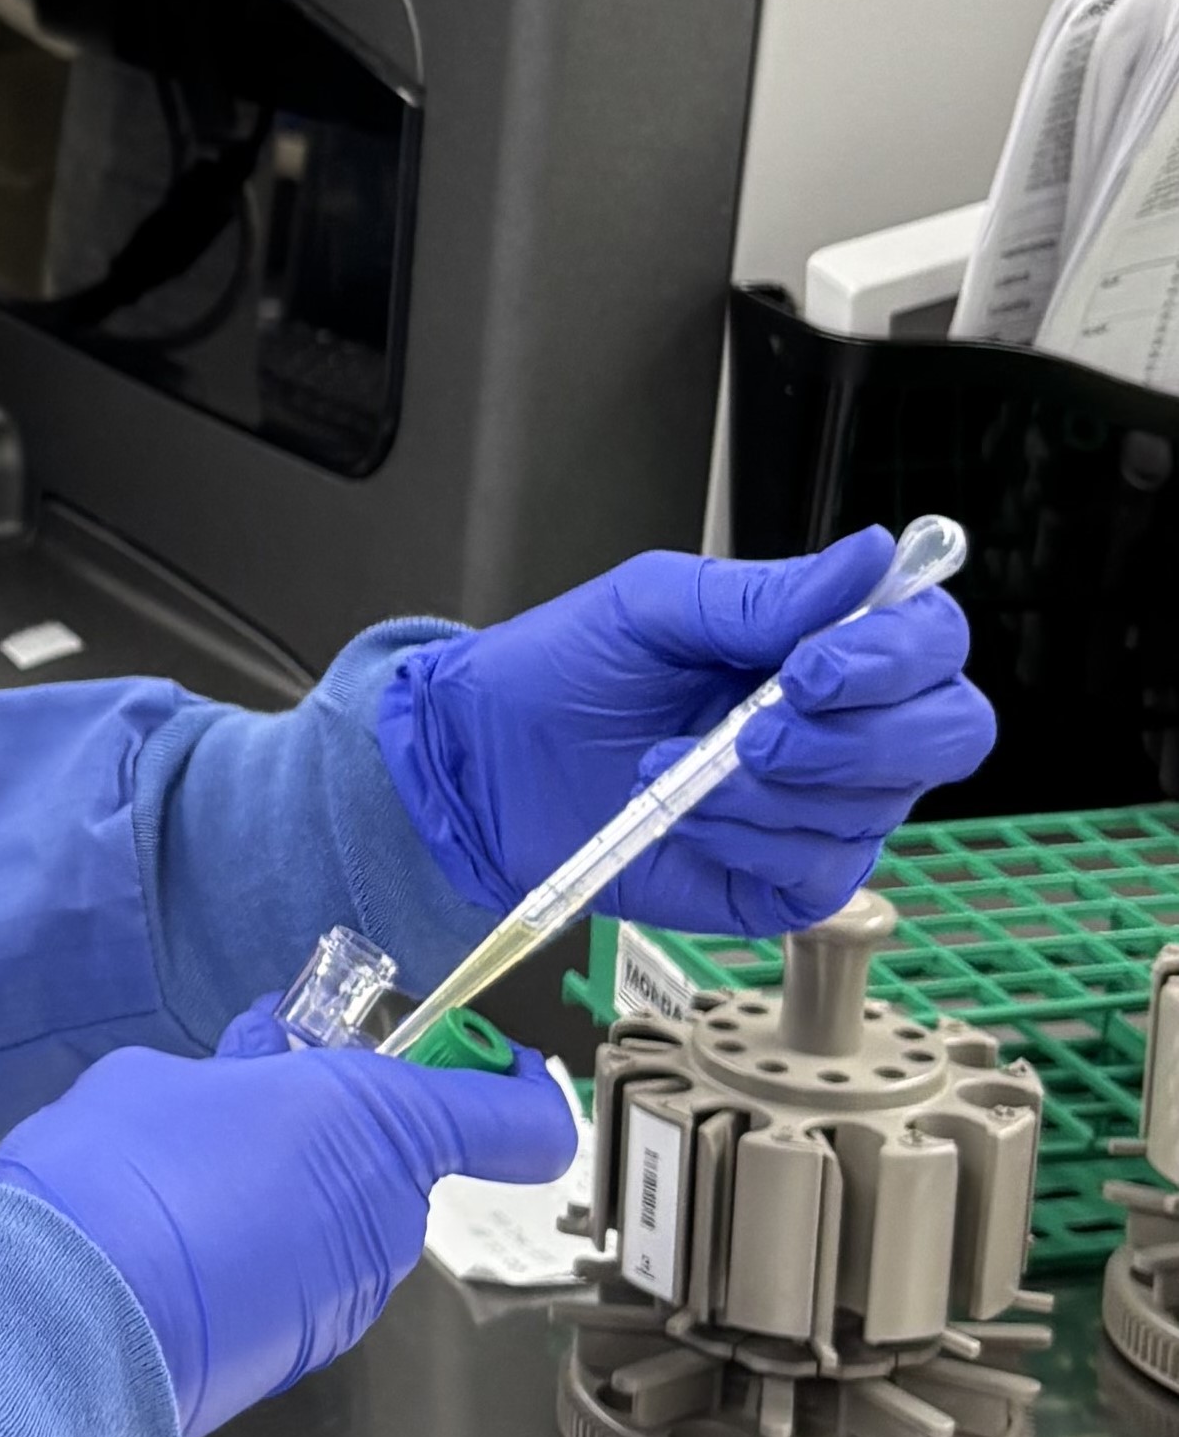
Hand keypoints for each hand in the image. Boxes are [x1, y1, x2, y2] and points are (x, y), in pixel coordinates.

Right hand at [0, 1008, 576, 1436]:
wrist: (65, 1324)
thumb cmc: (120, 1179)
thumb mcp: (159, 1077)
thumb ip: (229, 1074)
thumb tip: (245, 1073)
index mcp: (376, 1123)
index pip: (514, 1119)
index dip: (511, 1087)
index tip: (487, 1069)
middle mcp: (384, 1215)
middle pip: (388, 1164)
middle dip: (323, 1138)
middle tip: (239, 1117)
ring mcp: (346, 1294)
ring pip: (334, 1226)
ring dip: (279, 1203)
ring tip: (180, 1194)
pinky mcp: (299, 1355)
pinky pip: (294, 1286)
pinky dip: (250, 1266)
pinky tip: (173, 1254)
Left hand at [377, 533, 994, 941]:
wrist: (485, 761)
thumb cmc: (565, 673)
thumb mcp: (654, 607)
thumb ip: (766, 594)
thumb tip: (874, 555)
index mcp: (830, 647)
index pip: (932, 644)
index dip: (897, 657)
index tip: (813, 665)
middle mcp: (851, 728)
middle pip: (951, 733)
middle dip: (860, 736)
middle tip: (757, 731)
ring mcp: (827, 809)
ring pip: (873, 806)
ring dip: (768, 789)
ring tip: (674, 766)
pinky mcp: (789, 881)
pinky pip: (819, 867)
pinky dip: (749, 838)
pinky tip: (686, 817)